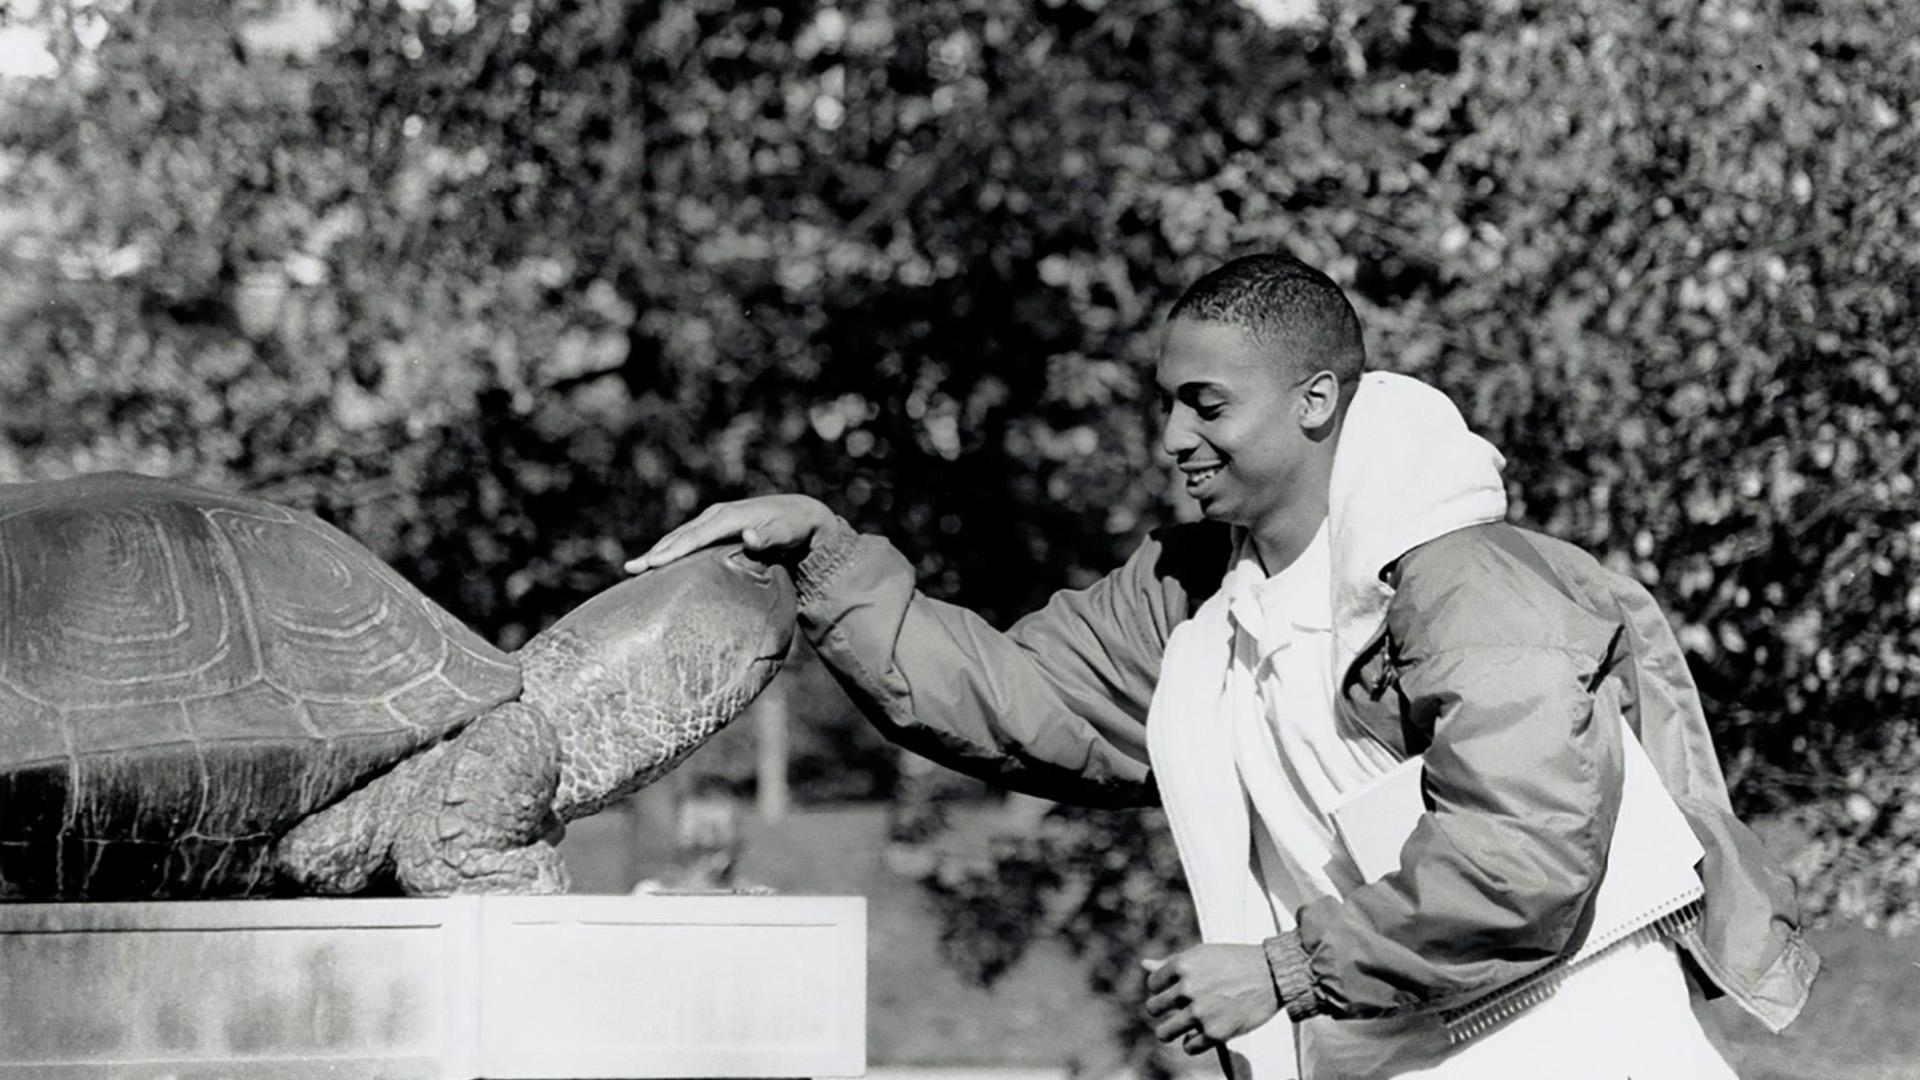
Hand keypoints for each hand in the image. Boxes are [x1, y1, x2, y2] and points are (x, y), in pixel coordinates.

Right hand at [625, 494, 836, 573]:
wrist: (799, 514)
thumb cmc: (793, 527)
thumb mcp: (787, 531)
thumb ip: (770, 536)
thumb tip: (751, 537)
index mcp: (729, 517)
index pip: (695, 537)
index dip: (674, 551)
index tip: (652, 563)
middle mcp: (716, 516)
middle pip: (680, 537)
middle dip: (655, 553)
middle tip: (631, 569)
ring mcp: (713, 520)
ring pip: (680, 537)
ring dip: (658, 552)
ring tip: (634, 568)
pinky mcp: (714, 529)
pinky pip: (687, 540)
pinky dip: (670, 551)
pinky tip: (657, 564)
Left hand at [1142, 944, 1280, 1055]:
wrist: (1273, 974)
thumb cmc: (1236, 961)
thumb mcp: (1203, 954)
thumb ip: (1171, 963)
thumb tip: (1143, 964)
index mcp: (1182, 965)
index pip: (1153, 984)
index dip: (1163, 989)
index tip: (1176, 991)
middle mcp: (1187, 988)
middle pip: (1153, 1009)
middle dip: (1164, 1011)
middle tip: (1179, 1010)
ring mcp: (1200, 1012)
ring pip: (1164, 1033)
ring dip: (1171, 1031)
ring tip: (1183, 1027)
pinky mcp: (1215, 1033)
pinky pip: (1188, 1047)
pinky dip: (1194, 1043)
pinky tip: (1204, 1033)